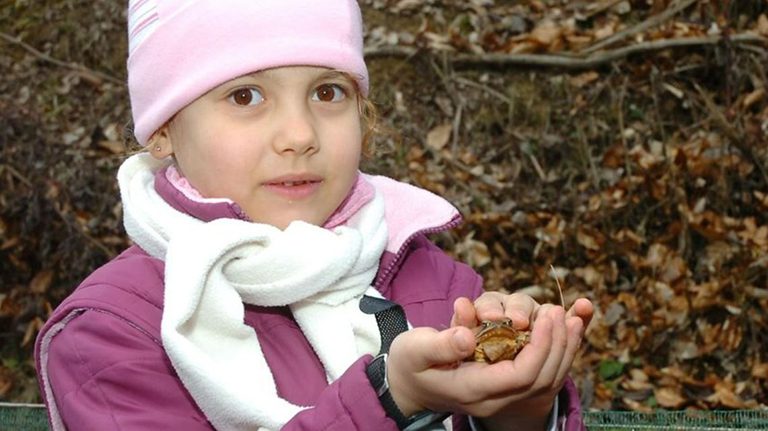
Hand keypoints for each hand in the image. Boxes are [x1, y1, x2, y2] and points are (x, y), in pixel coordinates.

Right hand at [385, 292, 592, 430]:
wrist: (406, 387)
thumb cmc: (409, 362)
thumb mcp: (416, 349)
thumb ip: (441, 343)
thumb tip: (468, 335)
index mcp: (472, 389)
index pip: (521, 375)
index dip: (540, 346)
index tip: (546, 316)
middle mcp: (492, 400)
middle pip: (540, 379)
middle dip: (557, 344)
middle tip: (560, 311)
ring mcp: (500, 398)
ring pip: (546, 381)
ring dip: (563, 350)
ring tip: (573, 319)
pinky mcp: (504, 389)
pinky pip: (541, 377)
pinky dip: (556, 354)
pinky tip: (563, 333)